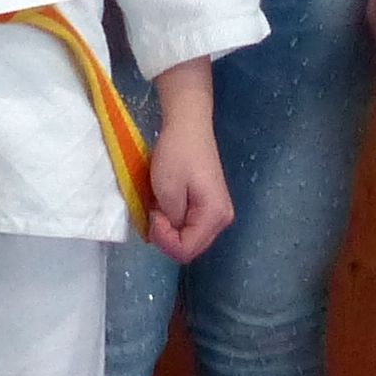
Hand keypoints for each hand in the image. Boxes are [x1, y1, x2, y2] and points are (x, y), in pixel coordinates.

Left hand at [147, 77, 233, 264]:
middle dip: (167, 237)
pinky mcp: (211, 204)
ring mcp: (218, 211)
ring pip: (190, 237)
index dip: (164, 240)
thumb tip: (170, 232)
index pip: (186, 250)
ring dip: (170, 228)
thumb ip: (170, 221)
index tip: (153, 216)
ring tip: (160, 205)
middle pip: (190, 247)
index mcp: (214, 216)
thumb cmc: (177, 154)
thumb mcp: (167, 191)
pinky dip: (175, 220)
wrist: (189, 125)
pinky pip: (191, 225)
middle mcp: (222, 218)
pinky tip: (167, 203)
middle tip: (154, 212)